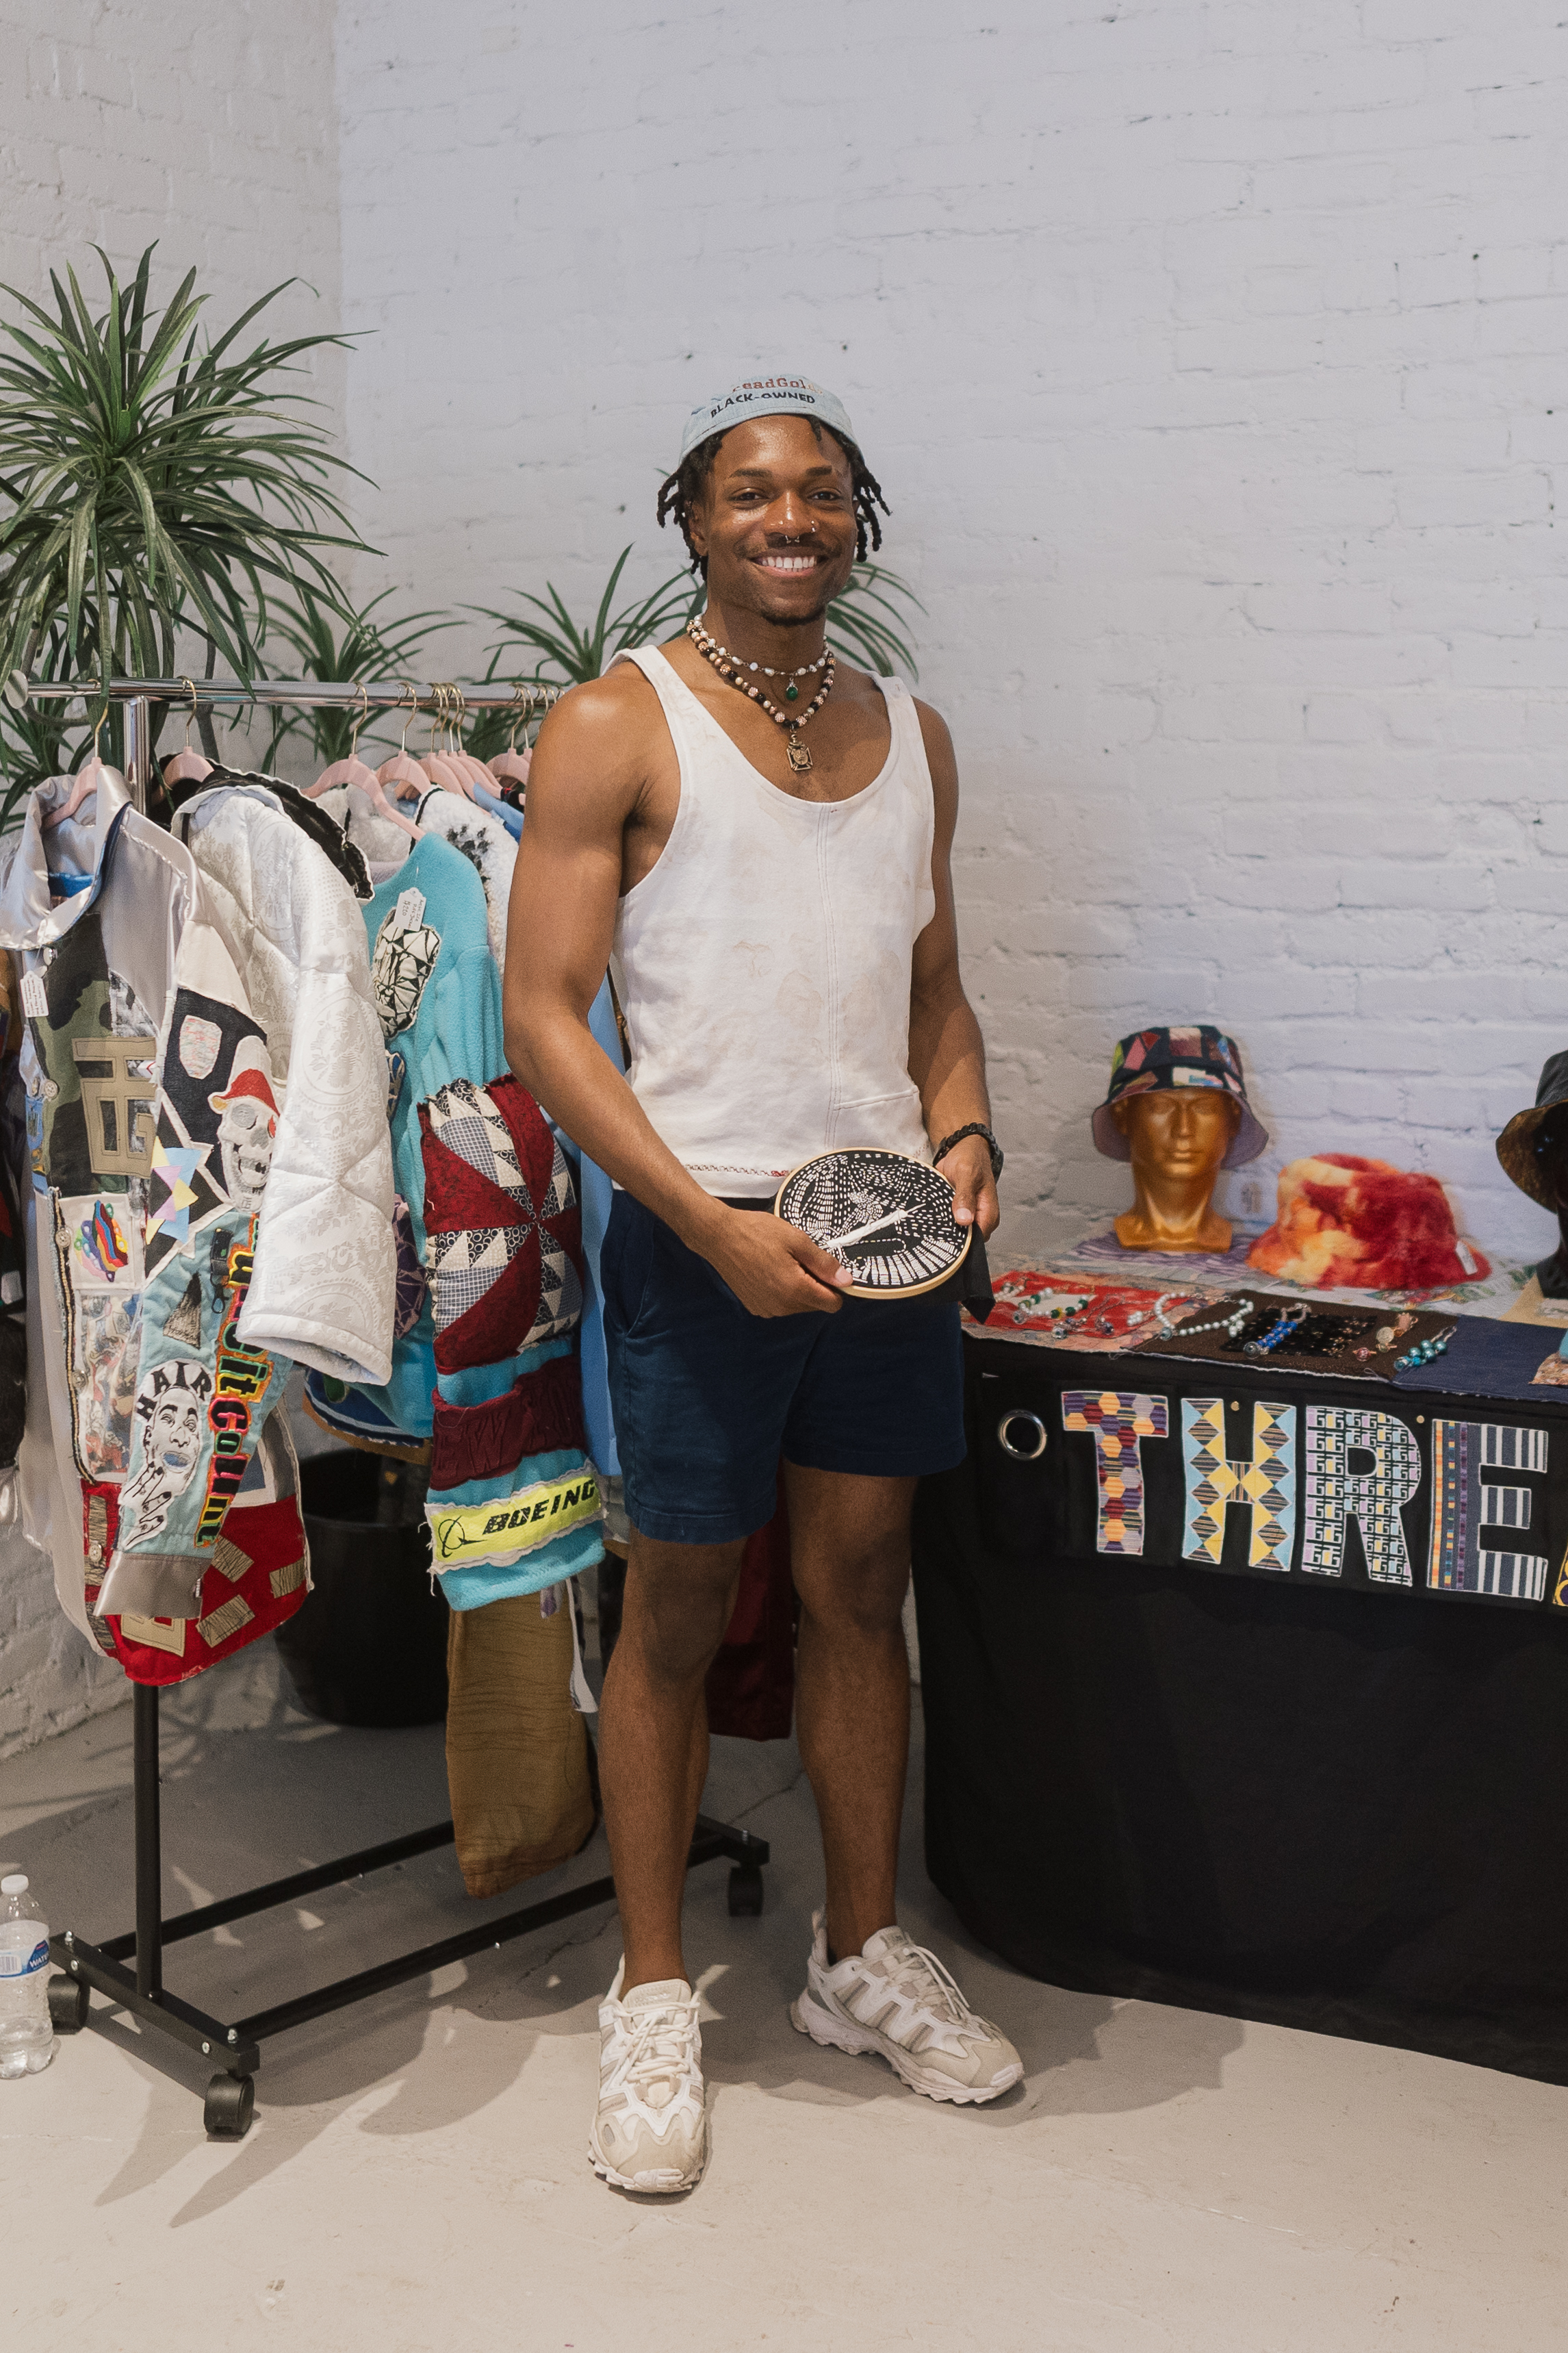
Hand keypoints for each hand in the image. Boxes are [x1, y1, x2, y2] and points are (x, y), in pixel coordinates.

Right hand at [695, 1204, 854, 1317]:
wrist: (719, 1236)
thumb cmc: (757, 1232)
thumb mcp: (797, 1240)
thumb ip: (823, 1263)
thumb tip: (846, 1281)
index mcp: (795, 1290)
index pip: (832, 1304)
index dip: (835, 1287)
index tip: (825, 1268)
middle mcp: (781, 1306)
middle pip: (814, 1305)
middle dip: (814, 1286)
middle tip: (799, 1260)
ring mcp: (766, 1309)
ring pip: (796, 1306)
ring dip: (797, 1289)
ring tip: (782, 1263)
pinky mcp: (754, 1306)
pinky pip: (779, 1305)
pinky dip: (780, 1292)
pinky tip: (769, 1271)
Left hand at [936, 1133, 998, 1238]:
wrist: (961, 1148)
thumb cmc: (969, 1158)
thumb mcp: (967, 1174)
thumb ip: (965, 1197)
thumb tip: (964, 1220)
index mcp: (988, 1213)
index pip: (976, 1239)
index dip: (960, 1241)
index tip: (944, 1235)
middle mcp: (979, 1218)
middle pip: (964, 1239)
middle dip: (949, 1235)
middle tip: (933, 1225)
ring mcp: (967, 1216)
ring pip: (954, 1232)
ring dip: (941, 1227)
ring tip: (930, 1219)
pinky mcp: (955, 1213)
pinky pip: (946, 1223)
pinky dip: (938, 1220)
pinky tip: (929, 1215)